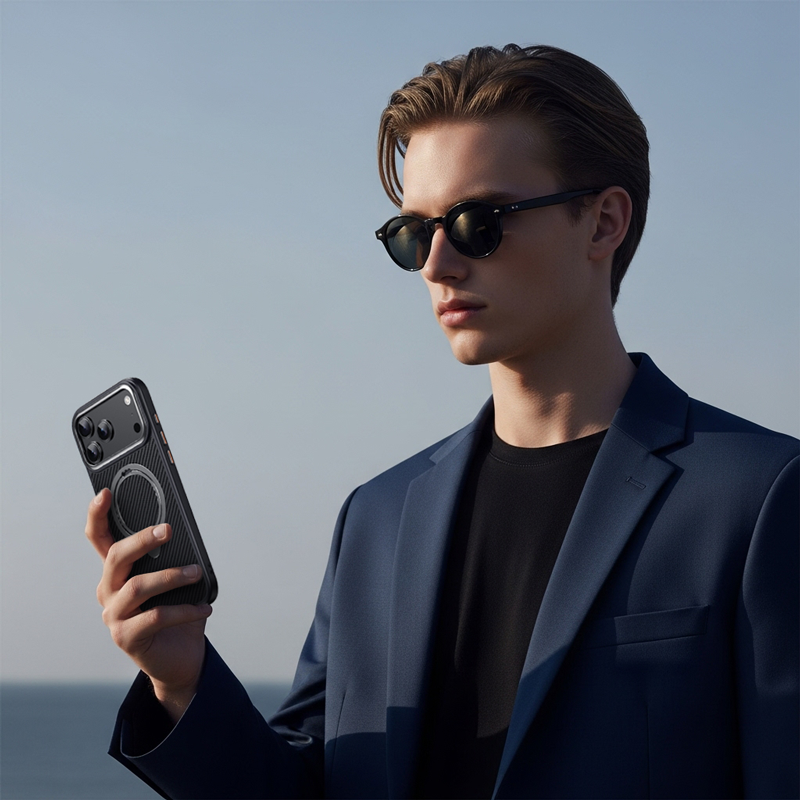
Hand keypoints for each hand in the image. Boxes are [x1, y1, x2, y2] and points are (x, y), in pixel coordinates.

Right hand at [86, 488, 212, 720]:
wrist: (181, 657)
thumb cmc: (178, 611)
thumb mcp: (176, 581)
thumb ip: (173, 558)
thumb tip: (185, 534)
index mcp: (117, 571)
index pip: (100, 539)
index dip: (98, 515)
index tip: (106, 492)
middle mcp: (108, 591)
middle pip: (116, 557)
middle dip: (142, 540)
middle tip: (169, 529)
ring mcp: (114, 615)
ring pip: (138, 587)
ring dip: (172, 576)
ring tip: (197, 572)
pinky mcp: (126, 637)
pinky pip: (156, 617)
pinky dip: (185, 610)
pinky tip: (205, 608)